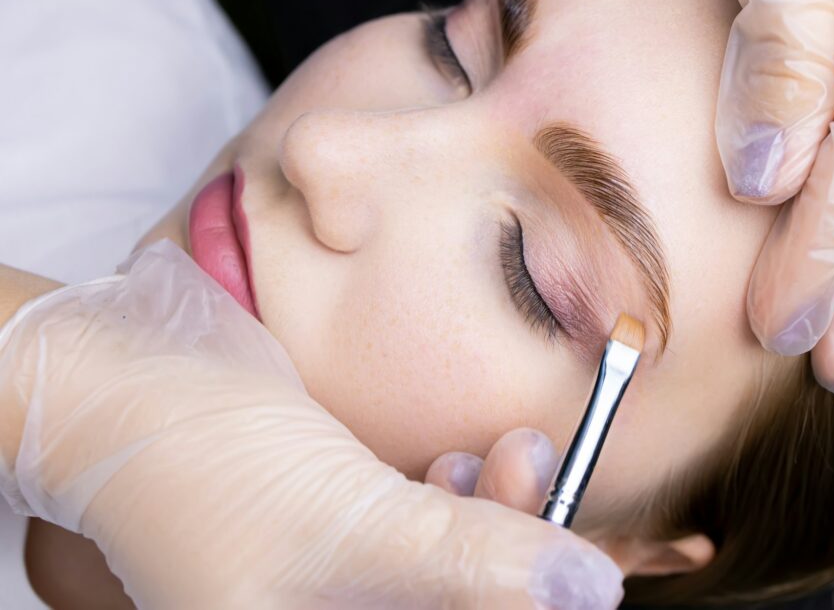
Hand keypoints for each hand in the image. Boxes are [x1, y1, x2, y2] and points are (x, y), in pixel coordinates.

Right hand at [0, 241, 622, 608]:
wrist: (124, 366)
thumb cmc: (205, 463)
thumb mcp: (347, 528)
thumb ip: (469, 564)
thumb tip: (588, 592)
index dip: (516, 605)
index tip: (568, 558)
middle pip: (465, 602)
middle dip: (519, 546)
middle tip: (534, 472)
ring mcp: (339, 576)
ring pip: (457, 564)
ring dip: (499, 513)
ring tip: (501, 458)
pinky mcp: (347, 520)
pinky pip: (431, 526)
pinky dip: (464, 496)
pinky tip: (466, 462)